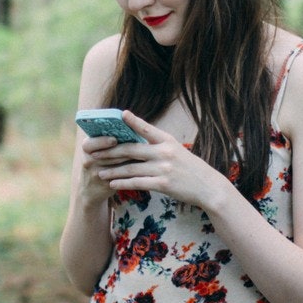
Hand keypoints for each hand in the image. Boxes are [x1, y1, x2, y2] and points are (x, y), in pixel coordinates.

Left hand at [88, 111, 230, 209]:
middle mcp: (164, 152)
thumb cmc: (190, 168)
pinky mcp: (163, 184)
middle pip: (131, 149)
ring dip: (112, 170)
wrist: (207, 187)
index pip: (147, 128)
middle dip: (110, 151)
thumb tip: (138, 141)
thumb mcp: (177, 150)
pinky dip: (123, 183)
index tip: (119, 115)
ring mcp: (163, 168)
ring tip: (99, 172)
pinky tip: (112, 184)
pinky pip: (137, 182)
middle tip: (94, 153)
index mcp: (167, 141)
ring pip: (131, 167)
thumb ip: (158, 145)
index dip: (133, 121)